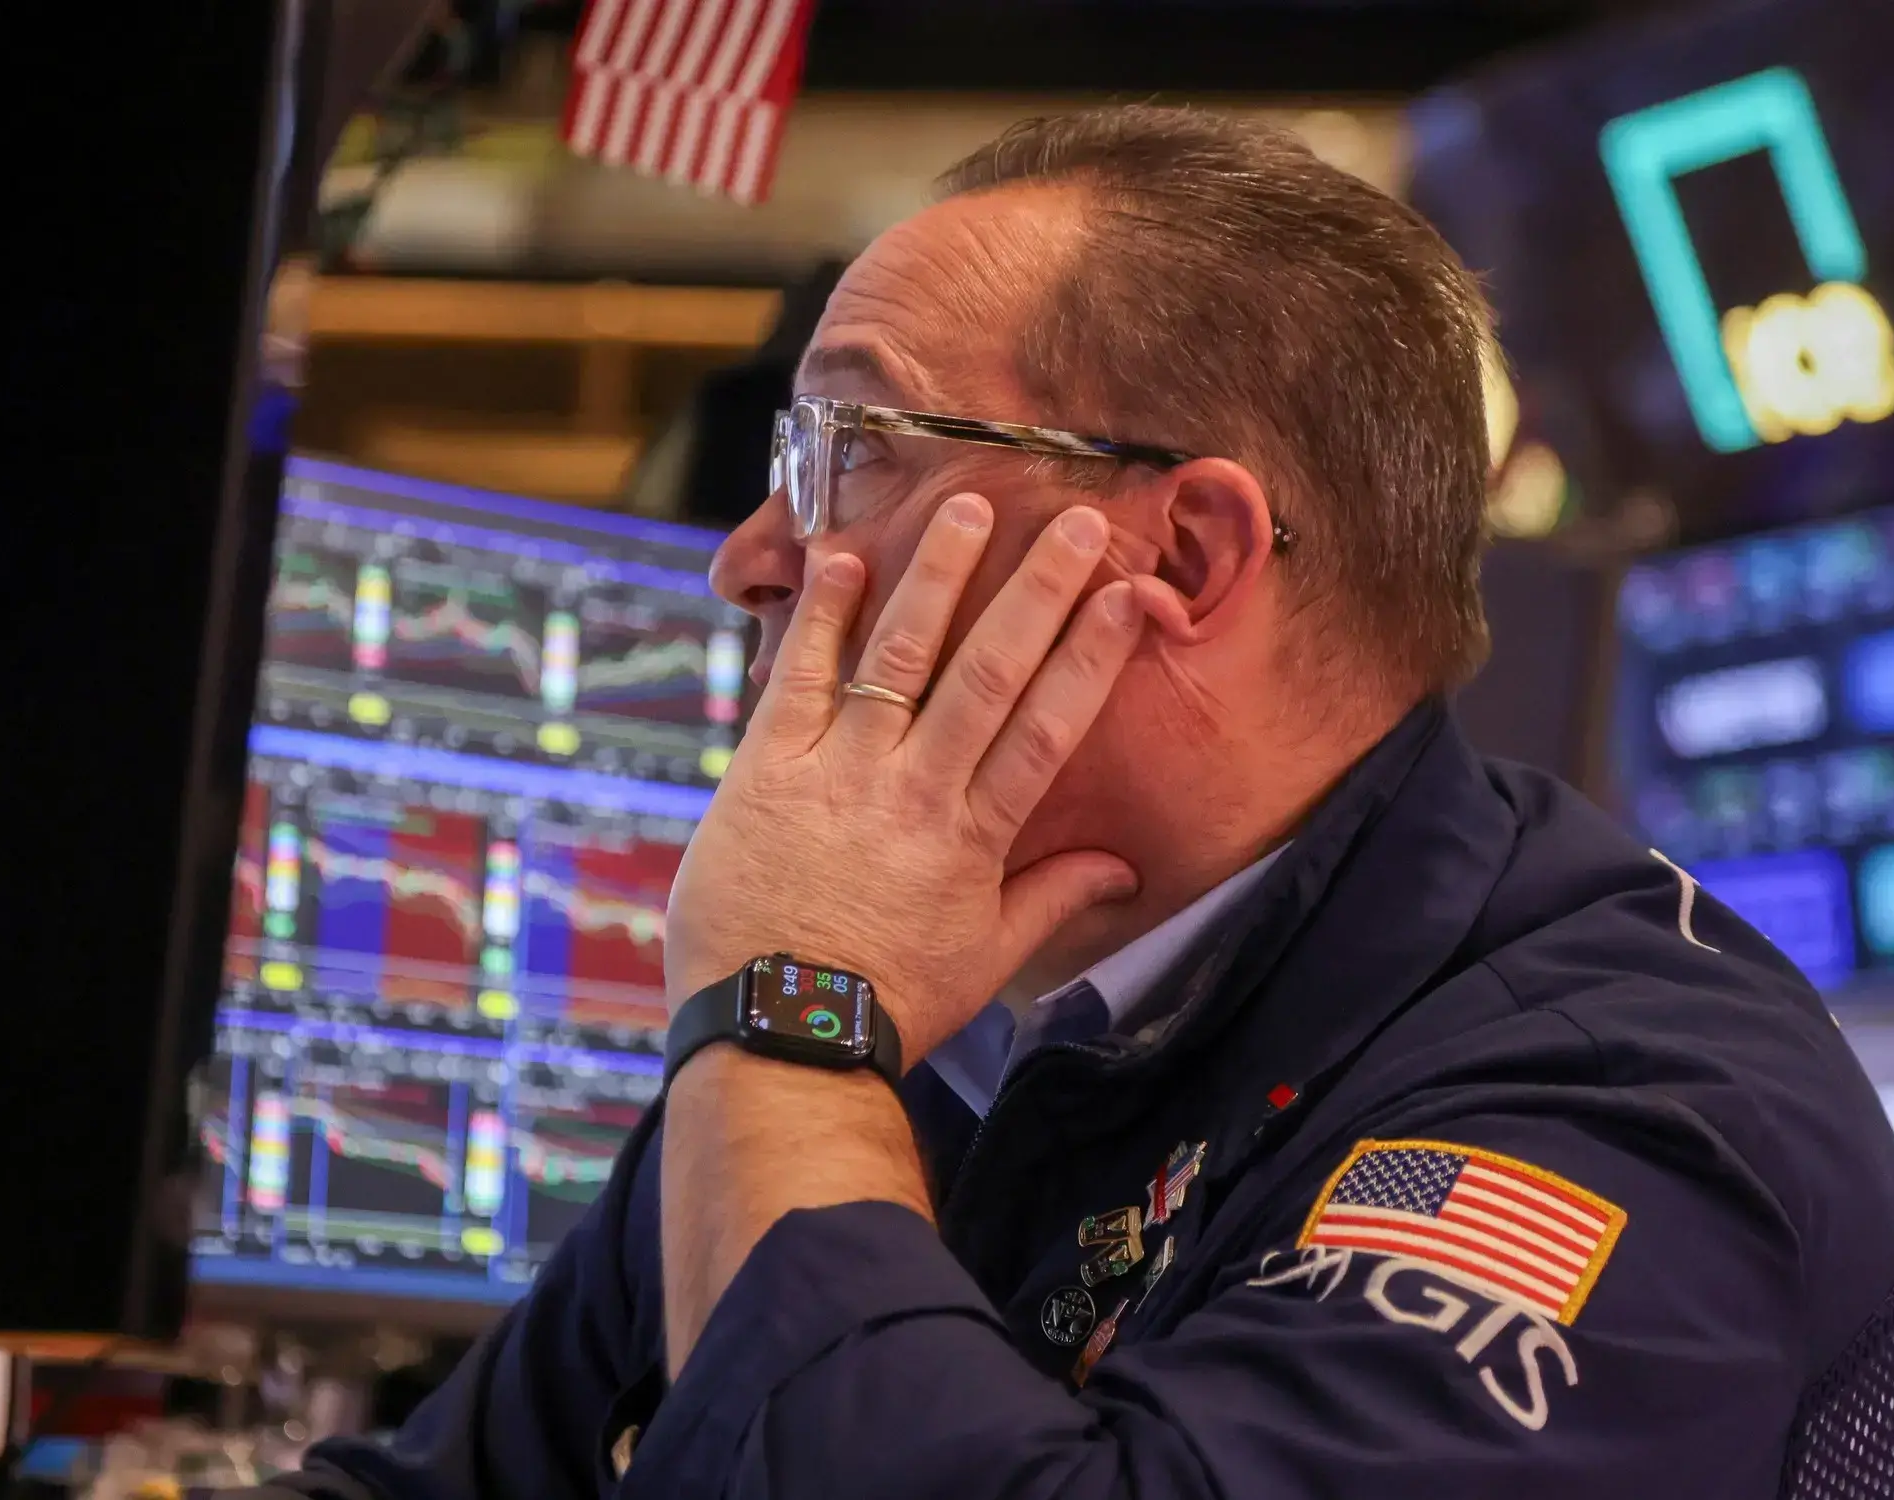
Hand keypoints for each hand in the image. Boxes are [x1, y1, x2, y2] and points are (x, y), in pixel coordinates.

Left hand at [662, 494, 1146, 1067]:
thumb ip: (1052, 897)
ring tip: (965, 506)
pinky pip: (798, 679)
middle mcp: (913, 791)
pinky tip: (843, 559)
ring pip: (897, 659)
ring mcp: (838, 774)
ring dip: (934, 578)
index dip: (1089, 657)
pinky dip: (821, 618)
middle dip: (1035, 592)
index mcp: (973, 836)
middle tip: (1073, 523)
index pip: (1046, 729)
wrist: (779, 1033)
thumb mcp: (985, 959)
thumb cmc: (887, 1002)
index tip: (1126, 595)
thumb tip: (1123, 869)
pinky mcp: (767, 771)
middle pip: (986, 674)